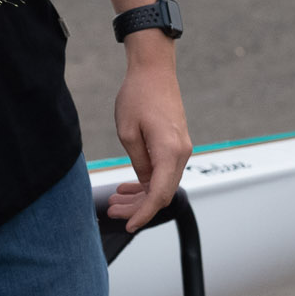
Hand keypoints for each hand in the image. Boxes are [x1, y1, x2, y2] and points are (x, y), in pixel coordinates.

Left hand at [106, 33, 189, 234]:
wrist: (154, 69)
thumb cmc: (138, 95)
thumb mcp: (127, 132)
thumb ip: (138, 162)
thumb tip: (143, 183)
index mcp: (170, 152)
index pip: (158, 195)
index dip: (143, 214)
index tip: (128, 225)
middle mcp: (181, 153)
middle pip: (162, 193)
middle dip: (138, 207)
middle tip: (113, 212)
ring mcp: (181, 148)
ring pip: (163, 184)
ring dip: (141, 195)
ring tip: (116, 201)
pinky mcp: (176, 144)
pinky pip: (164, 171)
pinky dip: (147, 181)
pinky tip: (128, 185)